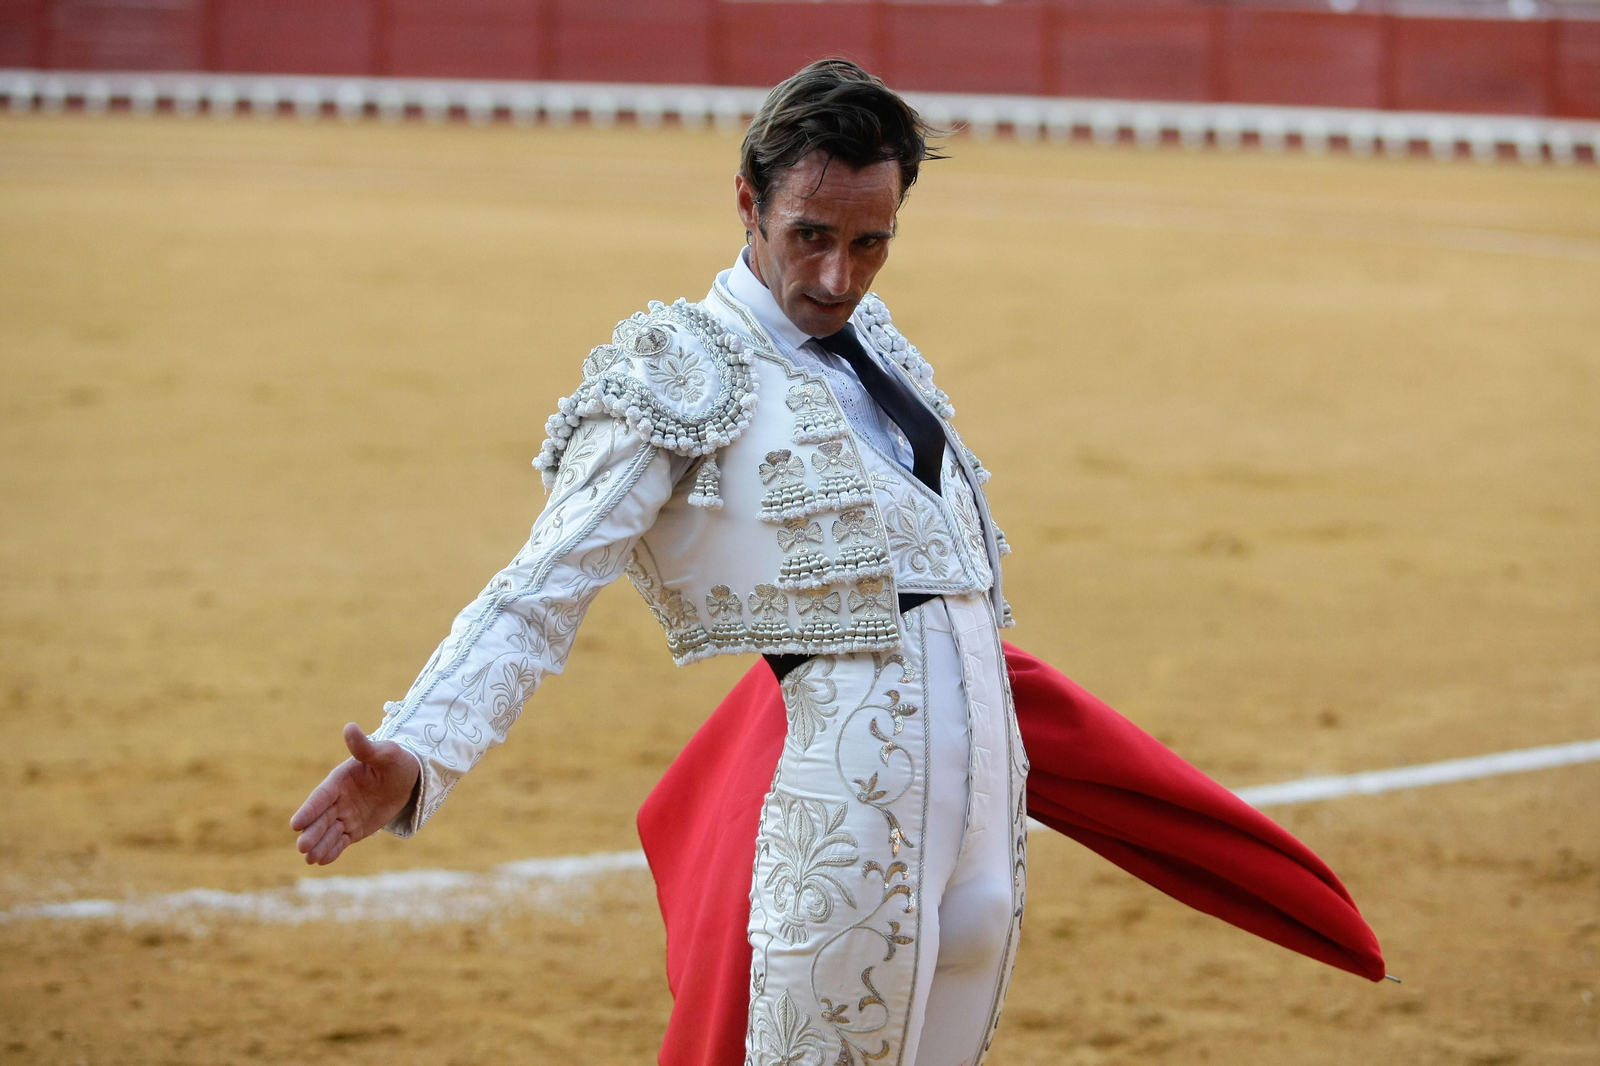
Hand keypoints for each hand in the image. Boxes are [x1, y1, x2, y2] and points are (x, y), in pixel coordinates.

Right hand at [289, 723, 420, 864]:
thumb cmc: (395, 761)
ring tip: (310, 860)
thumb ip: (365, 747)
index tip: (295, 824)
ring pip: (329, 832)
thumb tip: (350, 727)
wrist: (409, 778)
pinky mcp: (354, 829)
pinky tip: (323, 861)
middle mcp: (338, 799)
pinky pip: (341, 841)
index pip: (321, 796)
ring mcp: (345, 815)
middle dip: (311, 833)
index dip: (309, 810)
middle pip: (321, 818)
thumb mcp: (385, 753)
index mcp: (340, 780)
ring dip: (319, 845)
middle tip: (301, 847)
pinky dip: (333, 850)